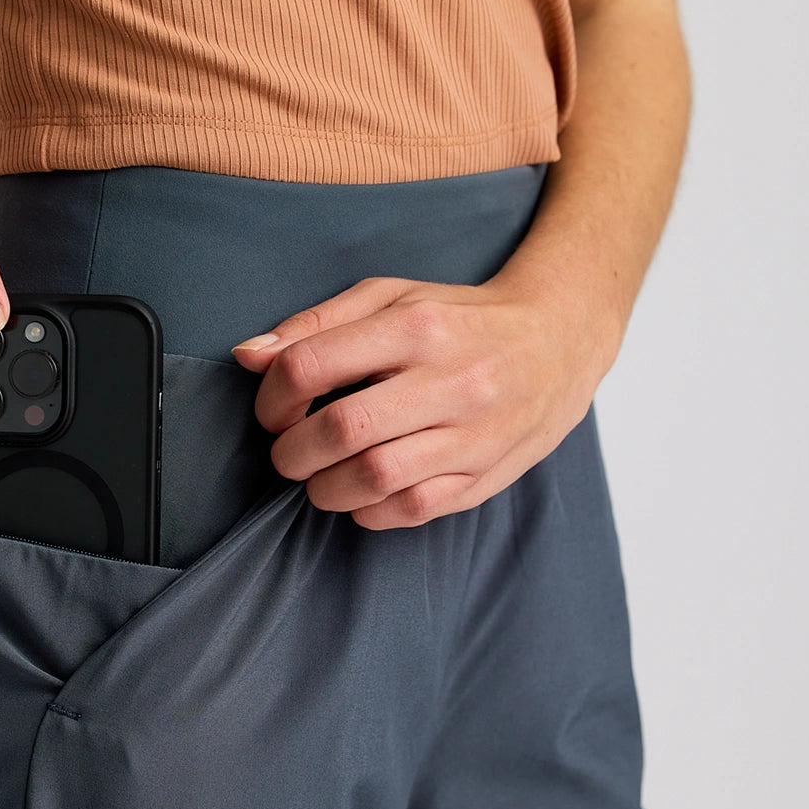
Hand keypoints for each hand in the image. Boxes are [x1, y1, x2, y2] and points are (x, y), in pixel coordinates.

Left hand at [230, 270, 618, 529]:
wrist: (560, 342)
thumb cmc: (459, 319)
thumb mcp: (391, 297)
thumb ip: (316, 324)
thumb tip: (247, 356)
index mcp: (417, 326)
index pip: (312, 366)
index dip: (273, 397)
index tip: (275, 409)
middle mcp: (450, 380)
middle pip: (339, 429)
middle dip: (291, 452)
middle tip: (289, 451)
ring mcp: (473, 434)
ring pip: (374, 479)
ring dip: (324, 488)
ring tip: (320, 477)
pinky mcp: (485, 476)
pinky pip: (411, 510)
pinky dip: (369, 511)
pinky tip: (363, 493)